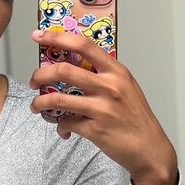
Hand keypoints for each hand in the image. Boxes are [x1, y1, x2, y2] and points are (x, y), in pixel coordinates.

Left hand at [29, 28, 178, 184]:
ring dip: (40, 102)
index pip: (83, 45)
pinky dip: (59, 126)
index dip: (57, 37)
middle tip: (34, 80)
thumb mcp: (126, 87)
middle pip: (64, 71)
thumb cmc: (136, 117)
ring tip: (36, 106)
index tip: (39, 36)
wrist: (150, 148)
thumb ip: (104, 75)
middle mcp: (109, 87)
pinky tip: (62, 129)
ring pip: (57, 99)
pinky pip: (66, 123)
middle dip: (40, 74)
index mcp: (117, 72)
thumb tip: (72, 68)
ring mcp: (101, 109)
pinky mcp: (95, 129)